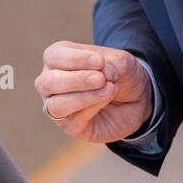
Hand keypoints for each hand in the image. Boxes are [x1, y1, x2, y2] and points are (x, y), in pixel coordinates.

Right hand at [34, 41, 152, 143]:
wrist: (135, 98)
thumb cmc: (120, 74)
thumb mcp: (123, 62)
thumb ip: (112, 64)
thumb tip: (100, 75)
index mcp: (58, 59)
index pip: (54, 56)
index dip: (76, 59)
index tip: (100, 60)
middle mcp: (50, 83)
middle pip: (47, 82)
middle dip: (76, 80)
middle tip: (100, 78)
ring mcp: (57, 107)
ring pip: (55, 105)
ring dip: (83, 97)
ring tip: (108, 88)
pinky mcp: (70, 126)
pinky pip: (73, 120)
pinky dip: (92, 107)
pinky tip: (107, 98)